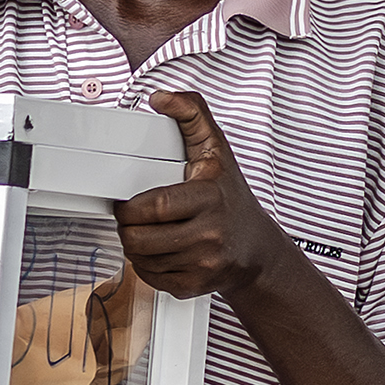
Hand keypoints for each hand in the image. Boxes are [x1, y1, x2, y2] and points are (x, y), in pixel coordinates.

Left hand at [118, 90, 297, 306]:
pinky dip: (147, 267)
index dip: (132, 207)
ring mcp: (203, 262)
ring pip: (139, 259)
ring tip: (153, 233)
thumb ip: (192, 115)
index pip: (154, 206)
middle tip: (137, 219)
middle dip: (129, 227)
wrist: (256, 249)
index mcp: (210, 197)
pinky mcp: (194, 286)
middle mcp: (210, 232)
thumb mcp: (216, 151)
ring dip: (136, 247)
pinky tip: (163, 252)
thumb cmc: (230, 198)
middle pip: (139, 237)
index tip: (132, 202)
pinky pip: (149, 278)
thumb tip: (162, 98)